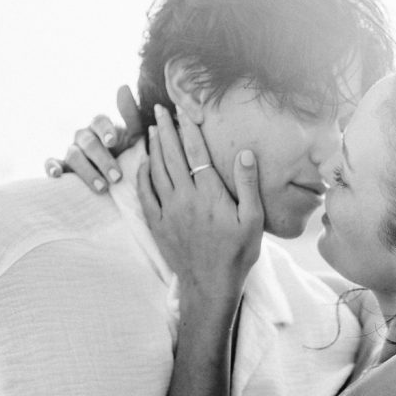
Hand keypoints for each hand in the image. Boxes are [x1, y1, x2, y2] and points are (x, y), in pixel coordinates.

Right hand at [45, 86, 143, 191]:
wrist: (118, 175)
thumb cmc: (126, 150)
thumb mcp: (134, 134)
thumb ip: (130, 114)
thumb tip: (123, 86)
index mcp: (100, 125)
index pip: (99, 121)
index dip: (105, 130)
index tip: (113, 142)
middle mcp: (83, 135)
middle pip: (88, 143)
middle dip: (103, 160)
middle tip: (117, 177)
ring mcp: (71, 150)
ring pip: (73, 155)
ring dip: (87, 171)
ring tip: (102, 187)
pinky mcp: (61, 166)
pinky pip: (51, 163)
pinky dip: (51, 167)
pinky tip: (57, 174)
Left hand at [138, 104, 263, 299]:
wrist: (210, 286)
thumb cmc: (237, 254)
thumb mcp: (253, 220)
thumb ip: (248, 184)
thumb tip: (245, 153)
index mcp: (210, 195)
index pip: (196, 153)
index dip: (188, 129)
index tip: (184, 110)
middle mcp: (185, 199)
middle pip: (172, 156)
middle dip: (165, 129)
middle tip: (160, 109)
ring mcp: (168, 211)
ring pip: (156, 171)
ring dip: (154, 147)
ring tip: (153, 129)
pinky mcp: (157, 224)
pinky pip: (144, 194)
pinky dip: (142, 175)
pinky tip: (143, 162)